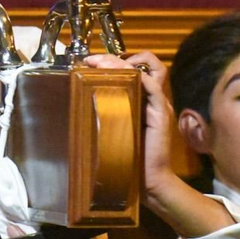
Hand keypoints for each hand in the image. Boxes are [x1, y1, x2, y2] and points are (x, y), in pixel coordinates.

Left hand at [83, 51, 175, 198]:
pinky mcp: (161, 113)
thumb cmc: (129, 159)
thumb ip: (105, 114)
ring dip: (122, 63)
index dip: (114, 61)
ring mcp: (158, 104)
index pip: (134, 69)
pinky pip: (153, 87)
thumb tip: (78, 102)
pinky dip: (138, 77)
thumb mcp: (113, 130)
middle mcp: (152, 98)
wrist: (149, 181)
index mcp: (142, 100)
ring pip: (146, 71)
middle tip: (92, 61)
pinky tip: (121, 75)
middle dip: (114, 58)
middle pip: (140, 64)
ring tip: (100, 64)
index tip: (91, 63)